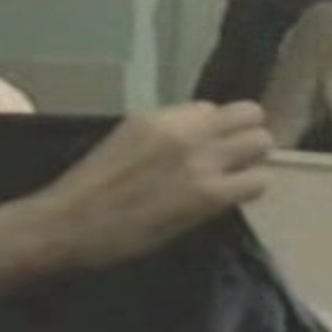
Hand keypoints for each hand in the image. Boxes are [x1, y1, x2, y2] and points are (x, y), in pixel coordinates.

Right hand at [35, 101, 272, 269]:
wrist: (70, 223)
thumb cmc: (87, 188)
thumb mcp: (123, 142)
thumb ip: (160, 136)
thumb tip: (189, 142)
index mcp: (159, 117)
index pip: (210, 109)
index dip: (214, 128)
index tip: (208, 145)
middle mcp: (184, 131)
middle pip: (247, 114)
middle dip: (245, 135)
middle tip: (235, 158)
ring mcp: (199, 161)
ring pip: (260, 142)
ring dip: (253, 158)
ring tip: (237, 177)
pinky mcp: (208, 196)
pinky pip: (257, 181)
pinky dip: (251, 187)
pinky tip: (232, 198)